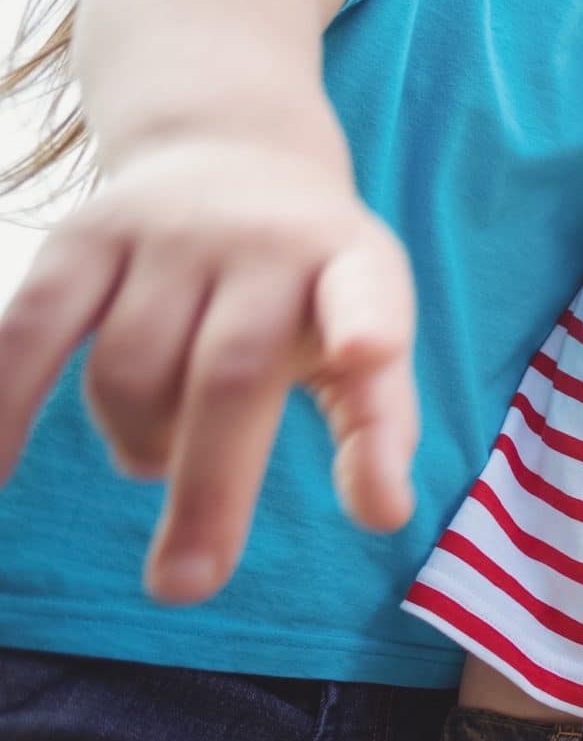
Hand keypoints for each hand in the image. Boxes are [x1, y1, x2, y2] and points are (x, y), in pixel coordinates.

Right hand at [0, 142, 419, 603]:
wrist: (237, 154)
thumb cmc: (311, 286)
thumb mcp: (367, 327)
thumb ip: (377, 419)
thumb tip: (386, 515)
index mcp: (353, 262)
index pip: (367, 292)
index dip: (366, 325)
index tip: (367, 357)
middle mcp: (264, 240)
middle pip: (232, 373)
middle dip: (209, 487)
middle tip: (187, 586)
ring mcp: (171, 234)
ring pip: (132, 369)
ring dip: (138, 442)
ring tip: (154, 460)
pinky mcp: (87, 237)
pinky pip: (32, 330)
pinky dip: (7, 405)